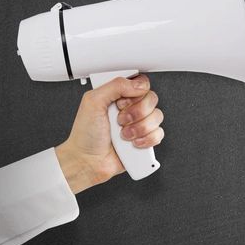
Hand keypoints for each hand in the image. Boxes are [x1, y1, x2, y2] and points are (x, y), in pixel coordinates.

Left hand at [54, 74, 164, 193]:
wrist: (88, 161)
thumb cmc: (85, 135)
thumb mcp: (92, 102)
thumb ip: (115, 86)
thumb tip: (139, 85)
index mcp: (118, 96)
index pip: (141, 83)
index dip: (136, 92)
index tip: (121, 102)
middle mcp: (130, 108)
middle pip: (152, 99)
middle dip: (137, 112)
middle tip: (121, 120)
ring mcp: (139, 123)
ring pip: (157, 117)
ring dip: (140, 128)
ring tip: (124, 134)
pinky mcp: (146, 138)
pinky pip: (159, 133)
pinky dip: (146, 139)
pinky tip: (133, 142)